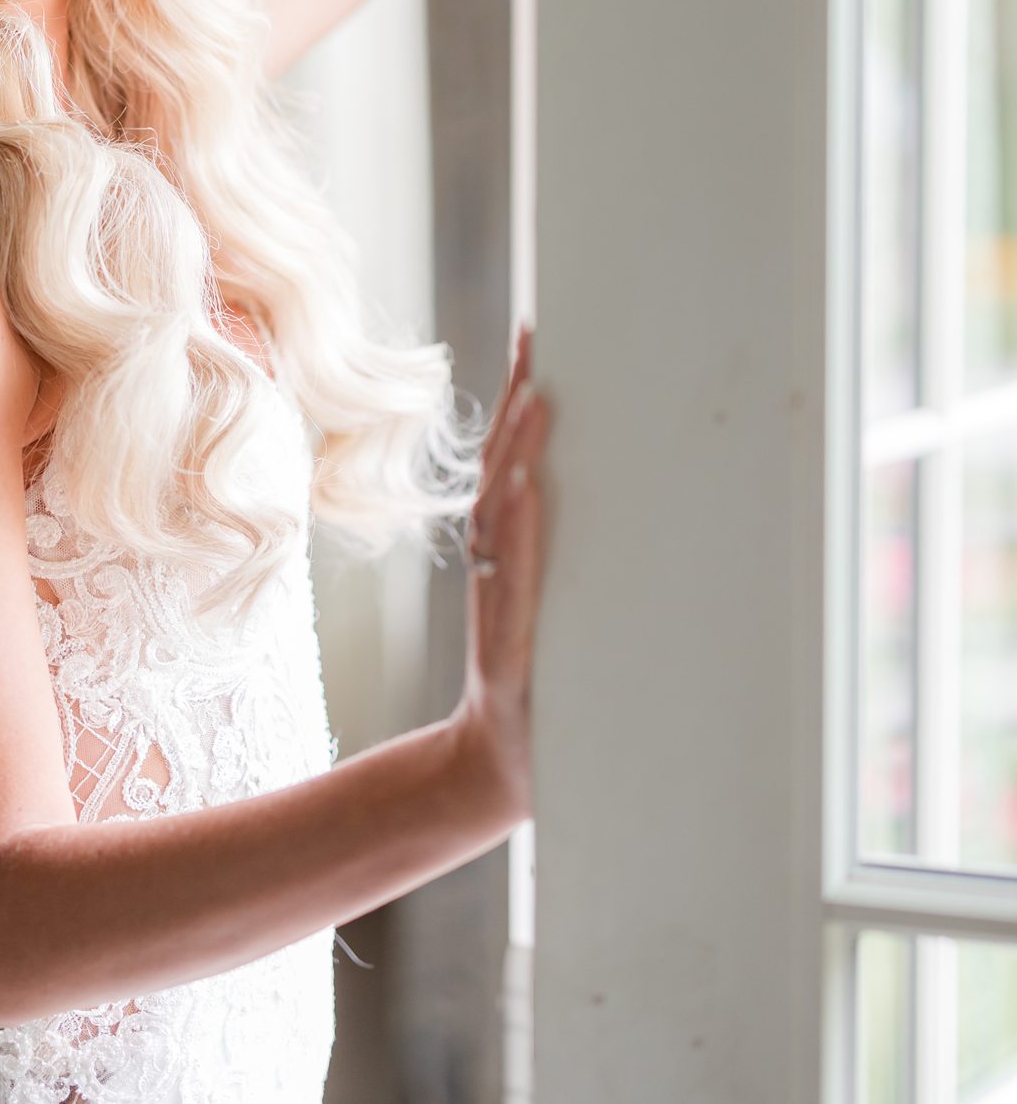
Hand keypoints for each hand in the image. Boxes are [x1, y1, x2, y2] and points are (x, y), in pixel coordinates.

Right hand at [449, 318, 549, 835]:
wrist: (499, 769)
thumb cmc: (543, 689)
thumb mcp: (564, 614)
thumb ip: (569, 561)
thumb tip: (606, 500)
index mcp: (511, 551)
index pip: (513, 458)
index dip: (522, 396)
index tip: (538, 334)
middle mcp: (497, 565)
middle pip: (501, 467)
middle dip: (518, 400)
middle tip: (536, 339)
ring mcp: (500, 603)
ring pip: (500, 512)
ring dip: (516, 452)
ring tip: (535, 398)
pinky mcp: (510, 645)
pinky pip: (510, 576)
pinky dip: (514, 530)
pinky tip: (524, 488)